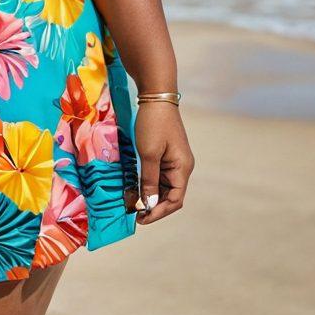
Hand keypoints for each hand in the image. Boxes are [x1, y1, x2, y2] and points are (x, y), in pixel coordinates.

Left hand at [133, 102, 193, 223]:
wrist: (156, 96)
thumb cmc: (153, 124)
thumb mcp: (148, 153)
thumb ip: (149, 180)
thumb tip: (149, 204)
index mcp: (183, 168)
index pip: (175, 200)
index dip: (159, 212)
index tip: (140, 218)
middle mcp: (181, 167)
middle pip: (169, 195)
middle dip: (153, 205)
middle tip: (133, 212)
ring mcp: (174, 160)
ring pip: (163, 186)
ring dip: (149, 195)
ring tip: (131, 202)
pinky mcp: (165, 153)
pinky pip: (158, 174)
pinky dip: (148, 182)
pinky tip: (135, 186)